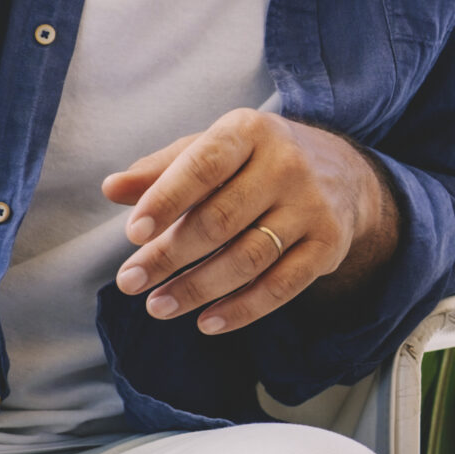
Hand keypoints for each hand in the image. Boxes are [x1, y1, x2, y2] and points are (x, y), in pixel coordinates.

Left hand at [104, 108, 397, 335]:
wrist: (343, 172)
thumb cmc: (255, 161)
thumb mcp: (212, 149)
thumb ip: (162, 169)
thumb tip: (111, 189)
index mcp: (250, 131)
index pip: (204, 165)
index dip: (166, 199)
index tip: (132, 234)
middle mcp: (287, 165)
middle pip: (221, 220)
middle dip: (169, 256)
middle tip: (130, 282)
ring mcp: (312, 206)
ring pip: (248, 258)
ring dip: (198, 289)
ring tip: (157, 306)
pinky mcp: (328, 244)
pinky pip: (282, 286)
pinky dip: (242, 309)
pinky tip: (206, 322)